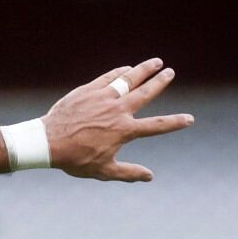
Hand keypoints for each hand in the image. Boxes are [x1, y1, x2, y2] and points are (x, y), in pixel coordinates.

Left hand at [42, 58, 193, 181]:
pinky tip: (127, 68)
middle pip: (146, 93)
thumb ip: (128, 173)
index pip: (157, 126)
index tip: (189, 119)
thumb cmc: (74, 159)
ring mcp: (104, 97)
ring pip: (129, 79)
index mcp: (124, 131)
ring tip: (156, 62)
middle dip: (160, 82)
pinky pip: (109, 77)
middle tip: (170, 72)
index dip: (175, 123)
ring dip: (144, 69)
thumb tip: (150, 177)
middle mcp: (118, 111)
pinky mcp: (89, 90)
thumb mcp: (103, 170)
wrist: (48, 142)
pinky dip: (120, 72)